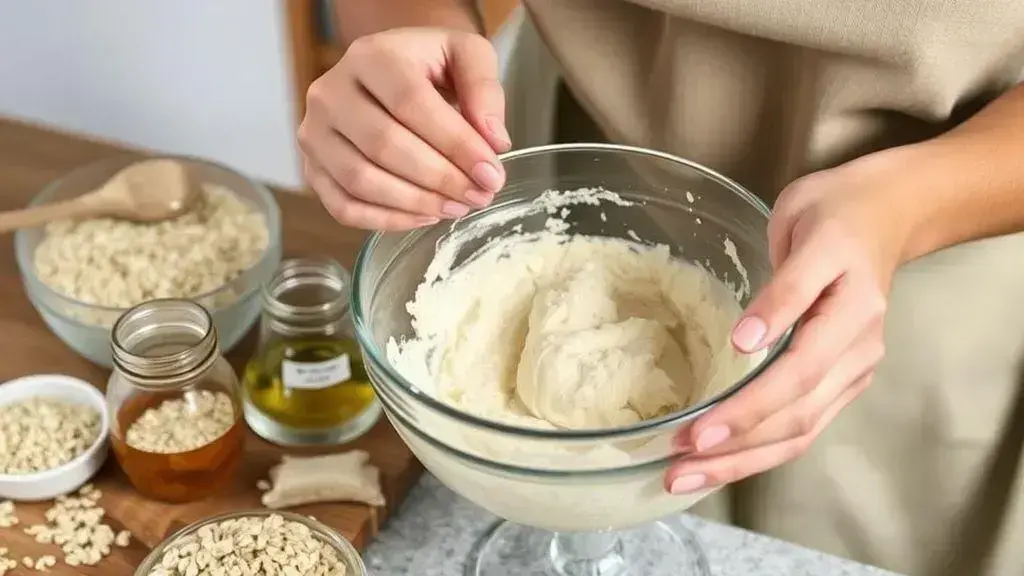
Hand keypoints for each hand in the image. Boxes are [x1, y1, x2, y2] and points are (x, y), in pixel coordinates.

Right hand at [299, 28, 510, 229]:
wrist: (389, 69)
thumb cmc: (429, 64)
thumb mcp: (466, 54)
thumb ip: (484, 89)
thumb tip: (493, 141)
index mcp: (370, 56)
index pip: (411, 104)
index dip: (454, 144)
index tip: (491, 172)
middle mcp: (330, 92)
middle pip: (384, 146)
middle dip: (440, 178)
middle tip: (479, 195)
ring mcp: (314, 133)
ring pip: (361, 181)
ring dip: (416, 203)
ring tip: (457, 207)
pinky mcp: (312, 167)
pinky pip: (343, 207)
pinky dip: (387, 220)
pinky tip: (425, 216)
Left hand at [665, 150, 917, 493]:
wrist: (883, 213)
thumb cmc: (834, 216)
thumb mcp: (804, 232)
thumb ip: (783, 289)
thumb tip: (745, 341)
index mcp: (852, 315)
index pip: (797, 375)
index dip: (748, 408)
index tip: (698, 431)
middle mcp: (858, 354)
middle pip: (797, 418)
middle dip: (735, 449)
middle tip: (677, 466)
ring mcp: (852, 373)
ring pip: (799, 434)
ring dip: (741, 462)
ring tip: (685, 476)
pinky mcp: (839, 382)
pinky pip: (801, 427)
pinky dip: (759, 451)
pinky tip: (719, 463)